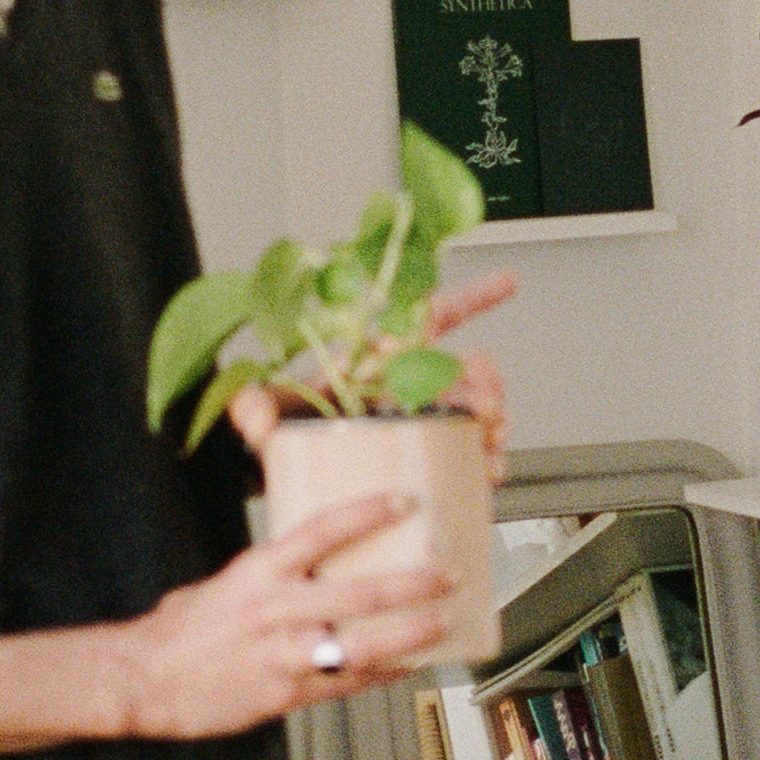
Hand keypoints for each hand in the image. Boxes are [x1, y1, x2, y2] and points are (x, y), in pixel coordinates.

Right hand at [128, 491, 456, 733]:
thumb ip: (269, 578)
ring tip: (443, 622)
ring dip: (409, 633)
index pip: (322, 531)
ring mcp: (284, 654)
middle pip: (360, 591)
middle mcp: (277, 609)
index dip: (367, 513)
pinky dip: (381, 675)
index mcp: (260, 571)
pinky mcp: (284, 694)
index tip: (405, 501)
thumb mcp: (224, 585)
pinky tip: (408, 667)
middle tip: (448, 573)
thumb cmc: (179, 631)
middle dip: (412, 583)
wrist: (141, 679)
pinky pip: (345, 684)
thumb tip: (306, 567)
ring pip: (362, 643)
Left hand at [228, 270, 516, 480]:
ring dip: (493, 420)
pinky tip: (487, 468)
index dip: (470, 298)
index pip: (428, 319)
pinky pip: (472, 454)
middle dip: (486, 381)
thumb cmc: (282, 431)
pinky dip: (487, 460)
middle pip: (467, 370)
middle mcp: (408, 385)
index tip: (507, 282)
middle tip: (483, 403)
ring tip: (489, 436)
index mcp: (378, 361)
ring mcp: (424, 422)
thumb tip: (252, 414)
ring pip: (479, 410)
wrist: (287, 476)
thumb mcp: (264, 408)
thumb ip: (255, 407)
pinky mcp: (430, 459)